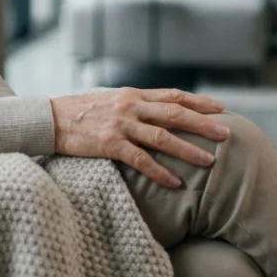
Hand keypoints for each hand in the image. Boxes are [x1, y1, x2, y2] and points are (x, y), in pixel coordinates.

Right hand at [50, 88, 228, 187]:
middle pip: (175, 113)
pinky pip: (140, 160)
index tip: (221, 108)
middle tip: (226, 134)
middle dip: (203, 124)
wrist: (50, 118)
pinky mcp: (109, 144)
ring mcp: (120, 125)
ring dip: (188, 150)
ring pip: (162, 137)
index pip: (173, 95)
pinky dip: (159, 171)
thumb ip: (135, 104)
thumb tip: (160, 111)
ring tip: (209, 161)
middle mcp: (130, 106)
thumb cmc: (82, 111)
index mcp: (133, 94)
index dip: (199, 101)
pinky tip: (175, 182)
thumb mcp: (111, 99)